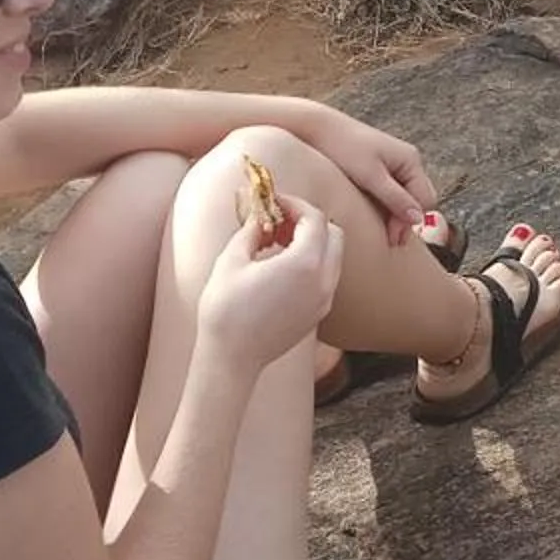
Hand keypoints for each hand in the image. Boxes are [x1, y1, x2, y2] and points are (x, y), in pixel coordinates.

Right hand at [197, 194, 344, 372]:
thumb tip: (260, 215)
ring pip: (333, 256)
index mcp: (305, 263)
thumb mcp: (231, 260)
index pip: (315, 218)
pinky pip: (326, 277)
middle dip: (309, 221)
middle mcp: (323, 280)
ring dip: (313, 242)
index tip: (275, 200)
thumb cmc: (225, 310)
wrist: (231, 359)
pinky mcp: (319, 313)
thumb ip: (252, 230)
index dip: (295, 204)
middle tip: (279, 220)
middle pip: (333, 233)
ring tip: (277, 242)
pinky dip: (312, 263)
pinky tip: (281, 266)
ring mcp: (325, 299)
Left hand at [305, 109, 436, 245]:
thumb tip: (417, 219)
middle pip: (419, 199)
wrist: (316, 127)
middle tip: (390, 241)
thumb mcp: (370, 176)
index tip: (393, 239)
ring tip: (383, 232)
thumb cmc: (342, 147)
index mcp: (411, 160)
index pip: (425, 200)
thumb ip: (395, 197)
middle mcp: (408, 161)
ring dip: (397, 214)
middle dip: (406, 220)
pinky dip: (387, 205)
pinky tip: (375, 215)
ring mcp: (394, 164)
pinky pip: (393, 191)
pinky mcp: (380, 167)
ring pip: (406, 197)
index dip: (411, 221)